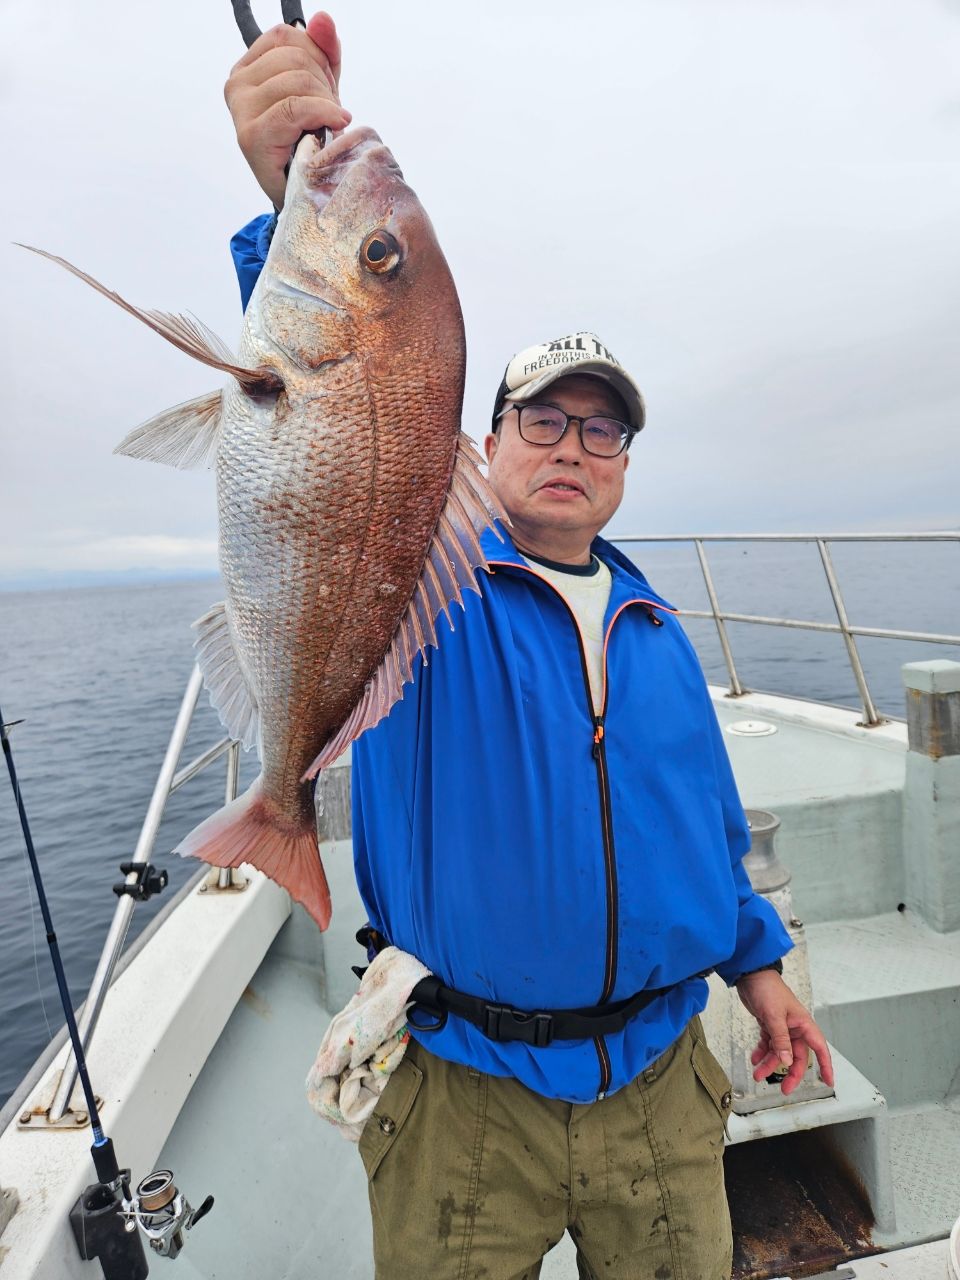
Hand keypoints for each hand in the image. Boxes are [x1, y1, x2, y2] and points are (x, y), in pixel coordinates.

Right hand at [225, 11, 350, 210]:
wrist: (304, 193)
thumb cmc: (310, 140)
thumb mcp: (321, 88)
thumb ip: (323, 51)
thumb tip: (323, 18)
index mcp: (247, 68)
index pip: (286, 35)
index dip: (317, 55)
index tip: (324, 86)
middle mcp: (236, 85)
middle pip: (295, 57)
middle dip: (325, 83)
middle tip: (329, 112)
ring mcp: (240, 110)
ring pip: (298, 82)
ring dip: (326, 103)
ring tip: (327, 125)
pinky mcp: (251, 136)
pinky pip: (295, 108)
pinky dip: (323, 114)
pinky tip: (335, 126)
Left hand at [735, 970, 834, 1095]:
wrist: (750, 975)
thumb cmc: (768, 989)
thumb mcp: (774, 1016)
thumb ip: (781, 1040)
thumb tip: (788, 1061)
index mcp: (803, 1024)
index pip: (820, 1049)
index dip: (826, 1066)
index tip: (828, 1081)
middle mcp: (795, 1028)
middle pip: (797, 1056)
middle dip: (791, 1073)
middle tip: (784, 1088)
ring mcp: (782, 1027)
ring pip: (780, 1052)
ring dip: (770, 1064)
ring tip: (758, 1074)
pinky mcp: (769, 1026)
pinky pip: (768, 1044)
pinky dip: (762, 1053)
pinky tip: (755, 1059)